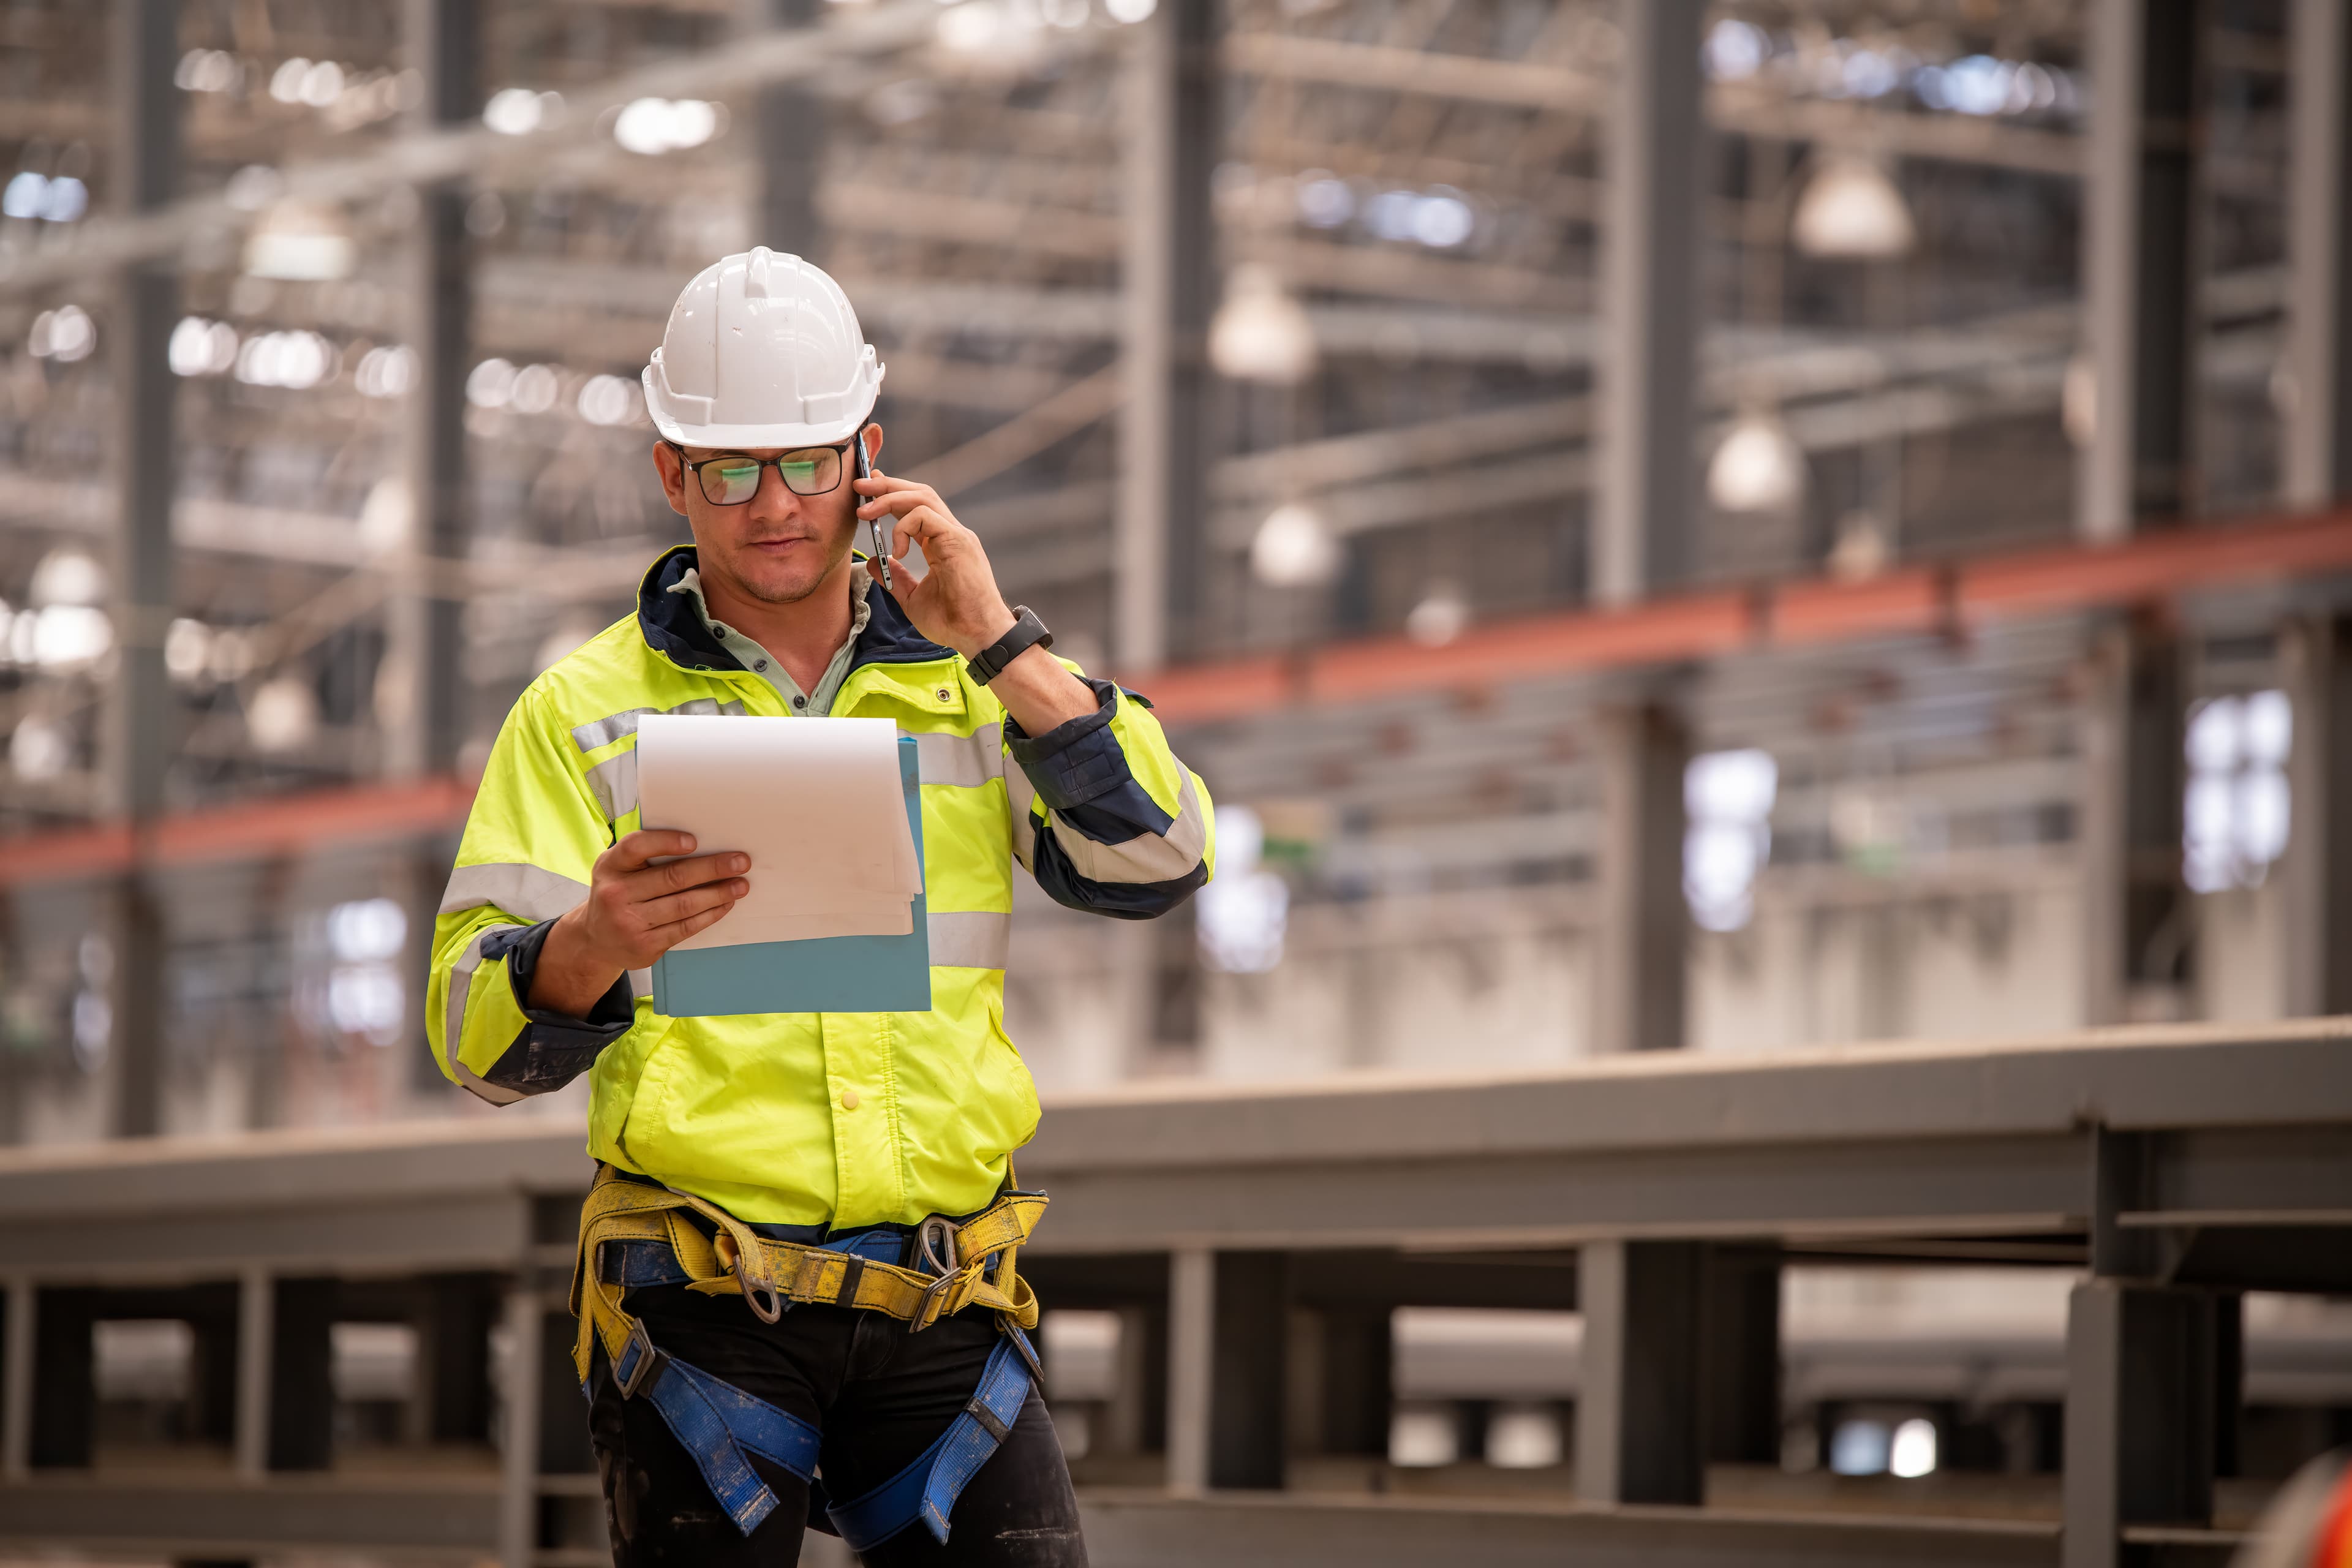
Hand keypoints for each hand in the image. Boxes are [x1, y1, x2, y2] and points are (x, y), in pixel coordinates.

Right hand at [527, 830, 747, 1015]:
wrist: (595, 940)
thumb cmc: (618, 894)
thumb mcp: (618, 869)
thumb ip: (645, 855)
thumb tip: (700, 844)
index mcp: (610, 866)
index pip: (636, 847)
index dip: (666, 842)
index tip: (694, 841)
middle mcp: (616, 894)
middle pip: (672, 878)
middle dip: (712, 869)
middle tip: (741, 862)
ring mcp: (629, 923)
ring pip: (684, 905)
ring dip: (718, 893)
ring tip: (741, 885)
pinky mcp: (645, 946)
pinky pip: (685, 928)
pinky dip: (709, 914)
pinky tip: (725, 904)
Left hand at [853, 471, 1017, 657]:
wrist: (977, 636)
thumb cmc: (952, 621)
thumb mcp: (911, 597)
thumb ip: (895, 577)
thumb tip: (874, 563)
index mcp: (942, 543)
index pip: (917, 507)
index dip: (892, 494)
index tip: (868, 489)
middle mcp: (951, 533)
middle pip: (919, 493)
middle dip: (887, 485)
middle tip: (859, 484)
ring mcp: (956, 535)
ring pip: (923, 497)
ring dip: (890, 497)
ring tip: (866, 510)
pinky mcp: (957, 540)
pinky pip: (924, 517)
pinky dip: (903, 527)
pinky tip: (896, 551)